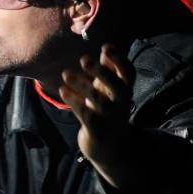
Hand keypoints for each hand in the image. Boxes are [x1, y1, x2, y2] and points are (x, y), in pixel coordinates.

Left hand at [59, 43, 134, 189]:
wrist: (108, 147)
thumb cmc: (107, 111)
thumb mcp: (110, 91)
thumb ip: (109, 70)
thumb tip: (107, 47)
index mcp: (125, 91)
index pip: (129, 73)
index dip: (120, 59)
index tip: (106, 46)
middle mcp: (121, 103)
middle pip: (117, 85)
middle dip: (101, 72)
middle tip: (84, 59)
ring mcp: (110, 118)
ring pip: (97, 98)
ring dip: (80, 84)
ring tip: (65, 74)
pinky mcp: (96, 129)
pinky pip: (84, 113)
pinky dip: (73, 100)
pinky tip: (63, 90)